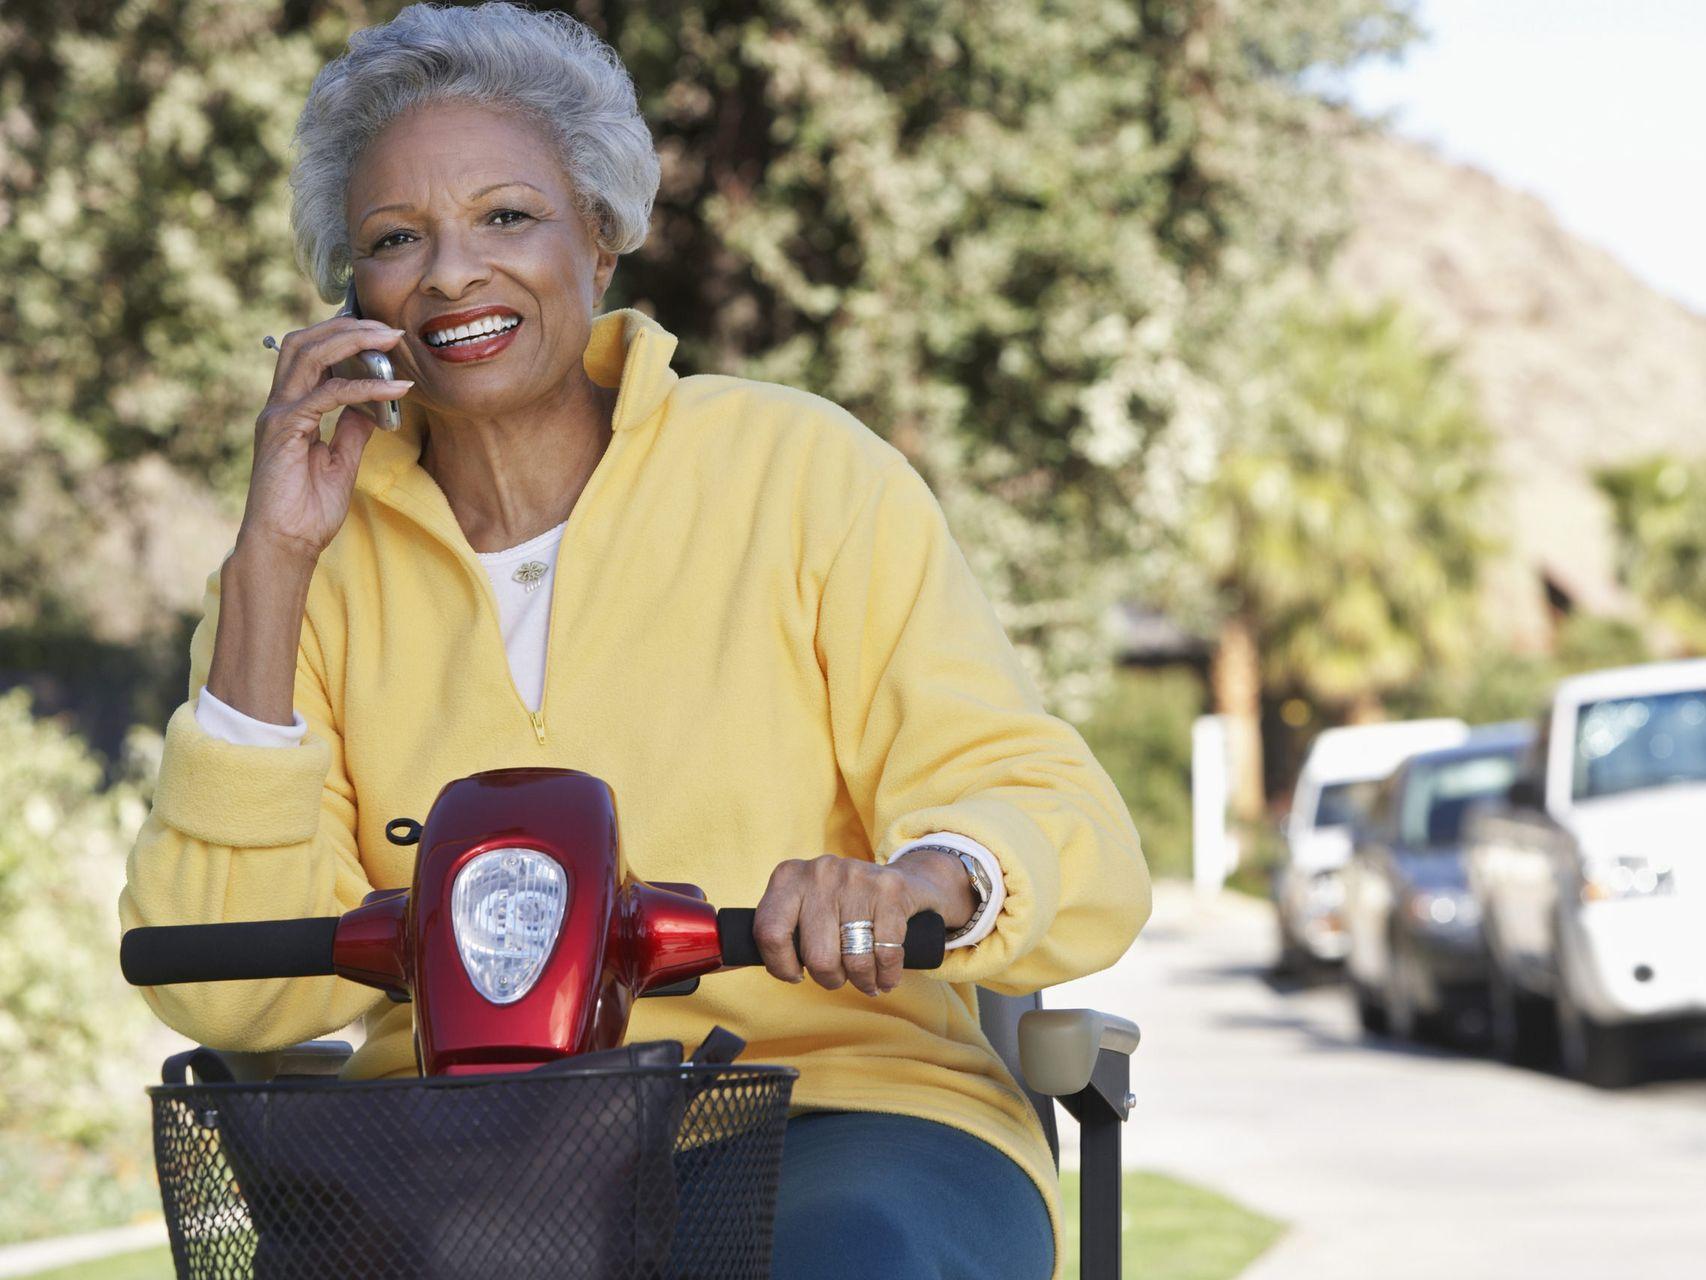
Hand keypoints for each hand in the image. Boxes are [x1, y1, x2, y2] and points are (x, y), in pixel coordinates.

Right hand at [240, 316, 413, 564]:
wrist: (285, 545)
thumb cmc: (307, 512)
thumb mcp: (341, 462)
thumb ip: (353, 429)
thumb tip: (374, 404)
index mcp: (291, 409)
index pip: (312, 353)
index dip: (344, 336)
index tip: (385, 336)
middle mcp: (280, 405)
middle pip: (306, 341)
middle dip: (348, 325)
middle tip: (390, 326)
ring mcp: (278, 414)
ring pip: (310, 354)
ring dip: (353, 340)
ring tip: (392, 339)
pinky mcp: (284, 429)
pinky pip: (329, 394)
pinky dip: (365, 386)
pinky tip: (395, 387)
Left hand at [752, 853, 971, 995]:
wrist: (903, 880)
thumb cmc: (843, 906)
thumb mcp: (805, 906)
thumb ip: (779, 929)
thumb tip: (733, 960)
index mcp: (788, 877)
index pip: (770, 933)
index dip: (781, 966)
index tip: (796, 975)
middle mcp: (819, 872)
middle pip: (817, 955)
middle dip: (830, 979)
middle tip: (839, 979)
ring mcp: (855, 878)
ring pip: (852, 958)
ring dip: (863, 981)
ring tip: (867, 981)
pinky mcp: (889, 890)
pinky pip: (885, 952)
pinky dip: (887, 974)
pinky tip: (886, 976)